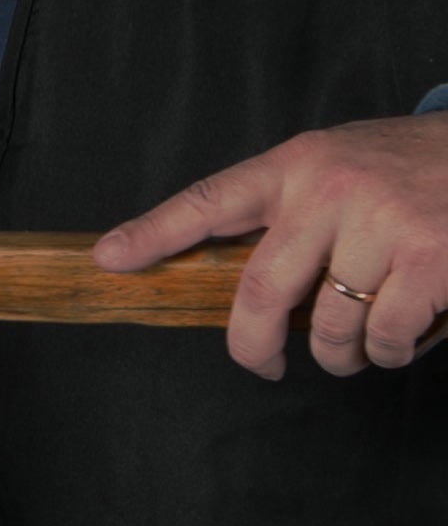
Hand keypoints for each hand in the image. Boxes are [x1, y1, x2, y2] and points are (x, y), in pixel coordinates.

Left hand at [96, 115, 447, 379]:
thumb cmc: (412, 167)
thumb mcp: (342, 163)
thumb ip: (294, 208)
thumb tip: (247, 281)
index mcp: (299, 165)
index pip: (209, 200)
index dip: (153, 233)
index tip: (109, 259)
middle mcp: (333, 192)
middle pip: (262, 289)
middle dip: (252, 343)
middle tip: (260, 362)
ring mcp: (385, 226)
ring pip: (330, 325)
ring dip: (339, 356)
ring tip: (353, 350)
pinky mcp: (432, 261)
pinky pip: (388, 335)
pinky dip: (391, 352)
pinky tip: (401, 338)